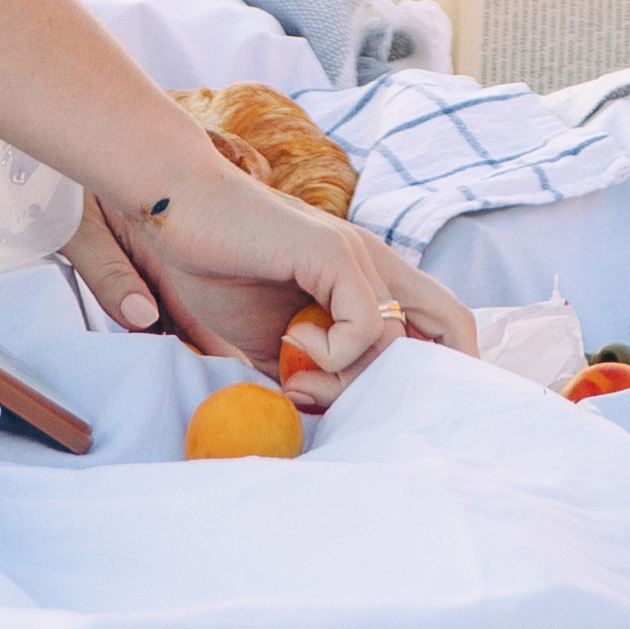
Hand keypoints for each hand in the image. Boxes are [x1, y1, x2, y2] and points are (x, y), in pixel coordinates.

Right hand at [69, 167, 474, 408]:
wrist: (177, 205)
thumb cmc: (217, 267)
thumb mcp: (272, 339)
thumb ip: (307, 372)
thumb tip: (327, 423)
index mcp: (368, 278)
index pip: (441, 325)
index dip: (431, 372)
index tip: (380, 410)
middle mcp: (376, 262)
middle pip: (453, 325)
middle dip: (420, 381)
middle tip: (344, 402)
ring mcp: (358, 254)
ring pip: (398, 343)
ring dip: (348, 381)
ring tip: (295, 379)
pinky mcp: (333, 252)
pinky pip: (365, 325)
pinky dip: (331, 354)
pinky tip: (288, 342)